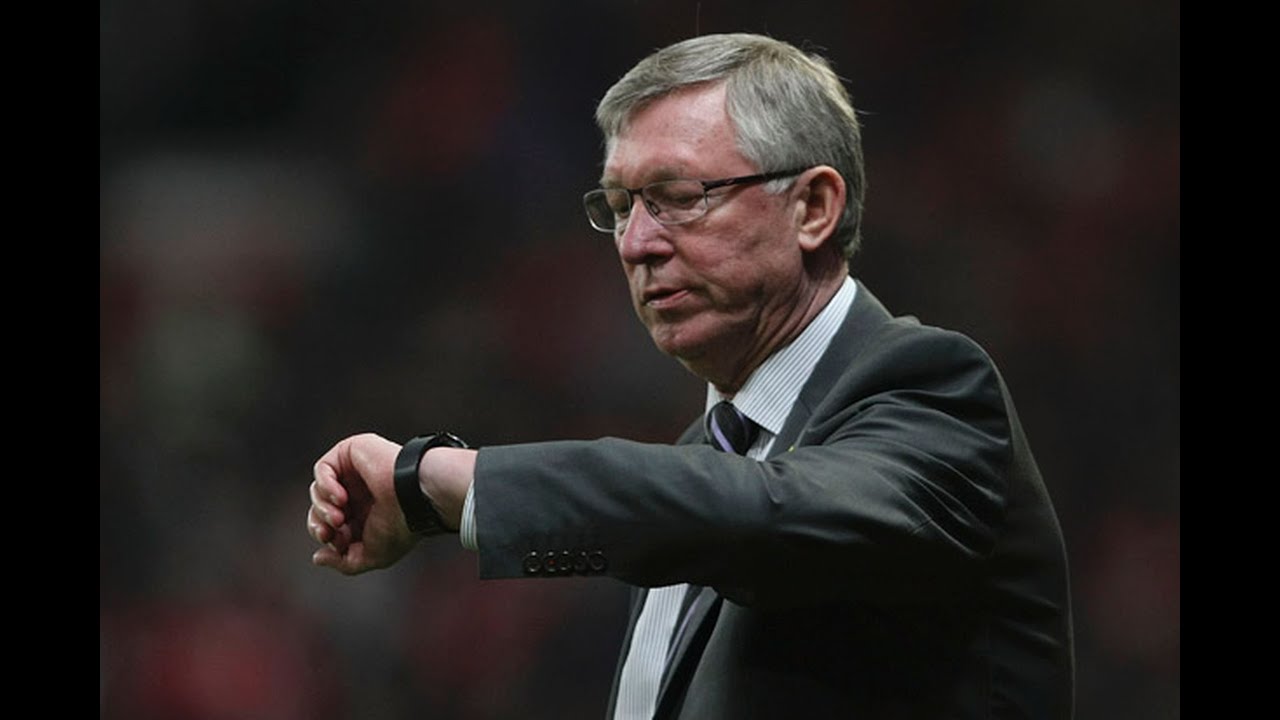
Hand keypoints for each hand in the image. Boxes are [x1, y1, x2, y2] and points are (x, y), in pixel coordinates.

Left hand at [307, 433, 417, 574]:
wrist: (414, 498)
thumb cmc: (401, 526)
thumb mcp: (371, 556)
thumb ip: (344, 563)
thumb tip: (317, 557)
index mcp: (362, 514)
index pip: (326, 524)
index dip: (324, 535)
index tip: (337, 543)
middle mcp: (356, 492)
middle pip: (318, 507)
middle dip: (318, 523)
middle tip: (329, 533)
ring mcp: (353, 471)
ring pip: (317, 489)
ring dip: (322, 508)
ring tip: (339, 517)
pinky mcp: (351, 451)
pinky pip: (322, 469)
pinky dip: (326, 486)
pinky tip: (341, 498)